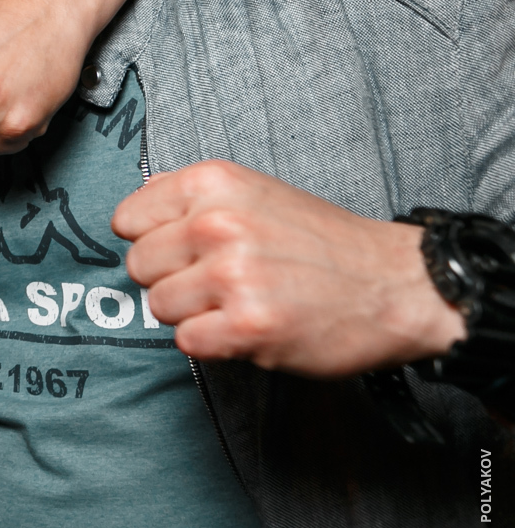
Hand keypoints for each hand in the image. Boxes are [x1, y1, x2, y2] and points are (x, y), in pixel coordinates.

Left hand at [113, 160, 467, 378]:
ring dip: (192, 313)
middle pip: (138, 266)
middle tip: (217, 282)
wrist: (399, 284)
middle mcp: (217, 224)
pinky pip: (187, 342)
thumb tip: (141, 200)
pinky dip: (213, 342)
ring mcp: (233, 276)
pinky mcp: (249, 326)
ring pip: (159, 306)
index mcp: (213, 184)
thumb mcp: (256, 192)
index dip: (150, 240)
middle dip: (170, 279)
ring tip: (237, 303)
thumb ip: (194, 196)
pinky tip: (248, 327)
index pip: (127, 219)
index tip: (180, 250)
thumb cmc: (326, 243)